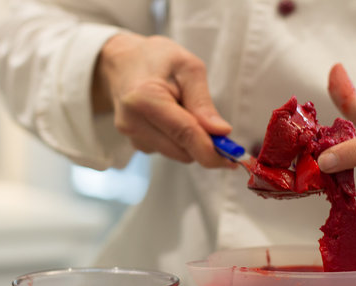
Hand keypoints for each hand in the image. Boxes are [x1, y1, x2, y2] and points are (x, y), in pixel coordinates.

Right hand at [93, 33, 234, 167]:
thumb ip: (203, 102)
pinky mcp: (133, 143)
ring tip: (181, 108)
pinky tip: (169, 117)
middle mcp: (133, 122)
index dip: (212, 150)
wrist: (121, 63)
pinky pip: (166, 150)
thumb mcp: (188, 68)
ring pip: (176, 153)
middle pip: (182, 151)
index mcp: (145, 98)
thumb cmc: (156, 59)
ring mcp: (130, 135)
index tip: (234, 158)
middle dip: (203, 144)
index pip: (185, 134)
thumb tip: (221, 132)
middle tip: (215, 126)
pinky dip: (176, 139)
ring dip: (188, 140)